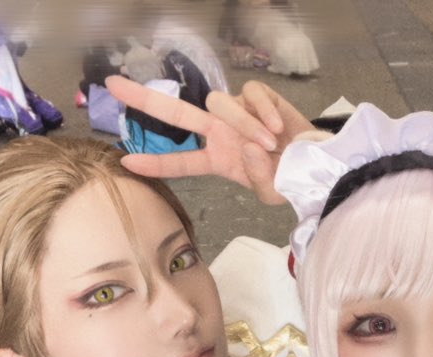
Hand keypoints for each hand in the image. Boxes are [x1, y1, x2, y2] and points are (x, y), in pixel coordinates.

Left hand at [105, 77, 313, 203]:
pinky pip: (250, 94)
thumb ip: (258, 178)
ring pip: (219, 104)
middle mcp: (220, 133)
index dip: (155, 163)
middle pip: (177, 112)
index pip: (180, 161)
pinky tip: (278, 127)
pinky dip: (262, 110)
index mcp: (217, 159)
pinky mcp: (258, 95)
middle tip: (114, 86)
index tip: (125, 161)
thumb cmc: (292, 178)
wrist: (319, 162)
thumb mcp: (273, 193)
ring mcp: (236, 113)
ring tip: (270, 142)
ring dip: (242, 123)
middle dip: (145, 99)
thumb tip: (250, 146)